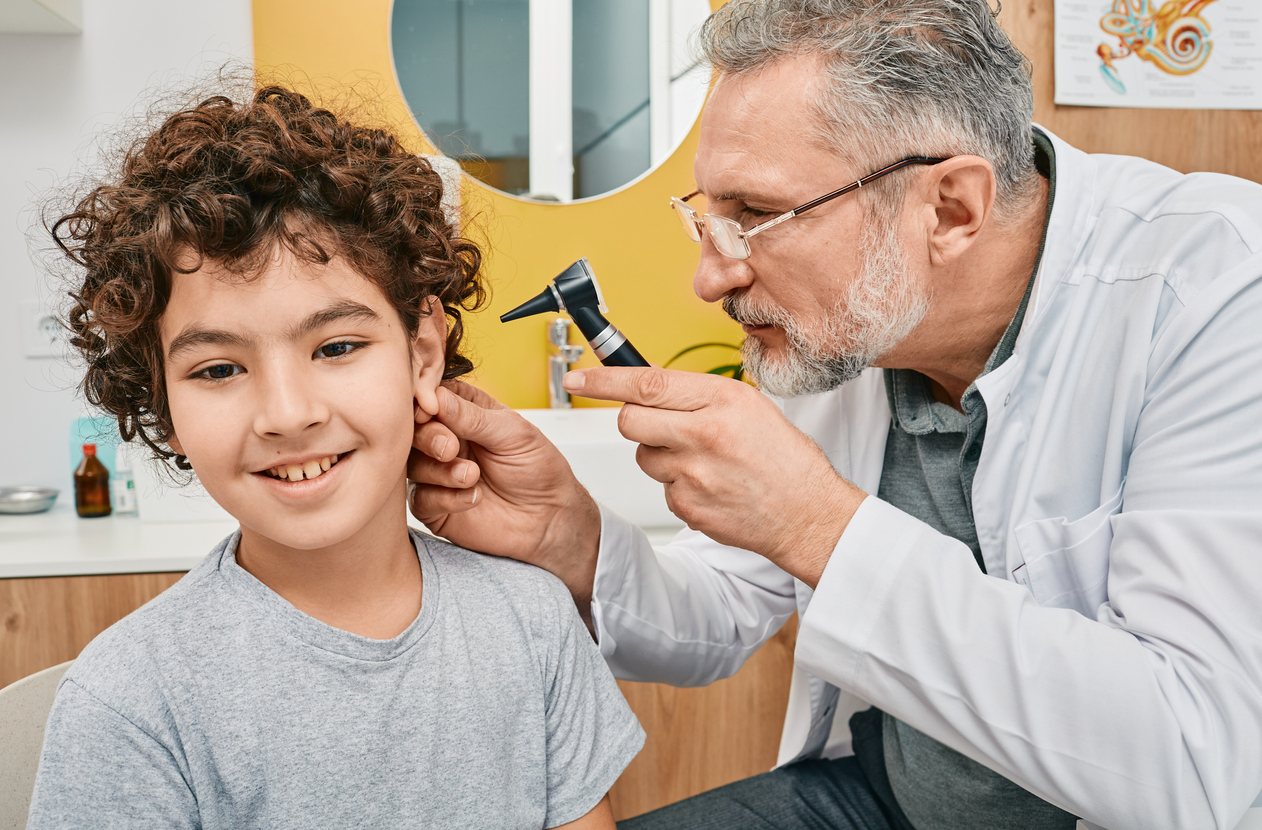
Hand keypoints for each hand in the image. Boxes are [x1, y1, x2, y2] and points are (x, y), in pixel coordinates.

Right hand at [408, 382, 601, 610]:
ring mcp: (437, 472)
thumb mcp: (513, 433)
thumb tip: (434, 397)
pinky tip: (474, 498)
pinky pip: (421, 499)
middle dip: (428, 437)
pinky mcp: (436, 506)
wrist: (550, 517)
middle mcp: (445, 439)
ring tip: (472, 476)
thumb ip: (472, 417)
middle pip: (413, 430)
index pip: (430, 396)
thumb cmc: (537, 468)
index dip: (425, 401)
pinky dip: (445, 498)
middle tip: (451, 448)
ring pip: (412, 465)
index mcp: (463, 412)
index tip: (430, 408)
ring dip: (440, 470)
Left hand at [563, 367, 865, 586]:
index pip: (646, 384)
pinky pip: (662, 488)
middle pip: (630, 422)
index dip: (604, 379)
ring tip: (704, 461)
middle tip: (663, 426)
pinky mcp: (687, 507)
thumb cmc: (783, 458)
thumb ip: (697, 395)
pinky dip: (679, 485)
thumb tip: (648, 385)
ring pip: (644, 457)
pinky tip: (710, 486)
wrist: (807, 513)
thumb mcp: (748, 406)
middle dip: (636, 421)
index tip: (578, 378)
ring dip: (662, 456)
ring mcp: (693, 475)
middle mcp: (704, 435)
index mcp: (721, 401)